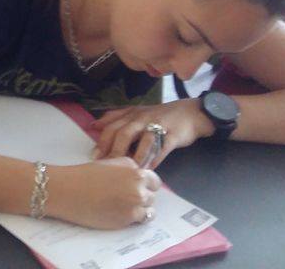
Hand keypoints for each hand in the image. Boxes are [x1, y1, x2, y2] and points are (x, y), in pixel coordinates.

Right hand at [47, 158, 160, 228]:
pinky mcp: (129, 218)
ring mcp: (135, 202)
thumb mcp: (108, 164)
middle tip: (127, 200)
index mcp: (133, 169)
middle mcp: (138, 184)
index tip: (136, 189)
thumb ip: (126, 170)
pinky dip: (134, 219)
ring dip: (140, 209)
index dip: (145, 185)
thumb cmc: (83, 176)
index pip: (153, 180)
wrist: (67, 190)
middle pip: (152, 195)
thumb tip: (137, 181)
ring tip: (124, 209)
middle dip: (143, 197)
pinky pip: (141, 220)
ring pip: (150, 209)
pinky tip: (121, 215)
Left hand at [91, 99, 213, 168]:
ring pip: (142, 141)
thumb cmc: (159, 116)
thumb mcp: (136, 113)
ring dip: (134, 157)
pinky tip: (149, 169)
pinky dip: (155, 158)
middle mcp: (142, 119)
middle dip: (114, 151)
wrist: (191, 113)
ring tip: (128, 172)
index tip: (95, 157)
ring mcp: (158, 125)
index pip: (111, 127)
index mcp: (131, 114)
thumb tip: (94, 125)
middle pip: (124, 134)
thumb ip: (115, 118)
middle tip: (109, 168)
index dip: (102, 142)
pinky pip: (162, 147)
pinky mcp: (173, 134)